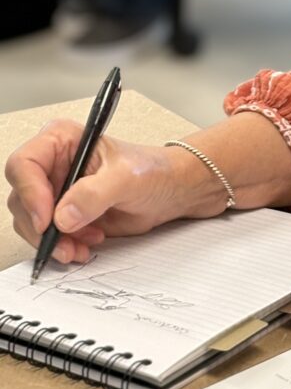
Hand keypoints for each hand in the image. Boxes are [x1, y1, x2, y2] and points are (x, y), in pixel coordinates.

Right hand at [5, 121, 219, 265]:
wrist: (170, 191)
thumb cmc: (153, 171)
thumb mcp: (127, 177)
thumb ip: (95, 193)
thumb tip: (64, 216)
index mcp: (62, 141)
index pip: (25, 165)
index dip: (30, 193)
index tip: (47, 219)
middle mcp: (53, 165)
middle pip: (22, 198)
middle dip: (40, 226)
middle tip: (64, 243)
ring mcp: (57, 191)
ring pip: (32, 221)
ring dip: (52, 241)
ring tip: (80, 247)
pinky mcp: (65, 214)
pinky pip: (48, 236)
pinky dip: (62, 246)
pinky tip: (86, 245)